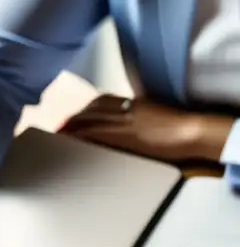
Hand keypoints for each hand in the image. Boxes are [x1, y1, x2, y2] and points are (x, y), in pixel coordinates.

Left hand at [61, 94, 233, 162]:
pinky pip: (97, 136)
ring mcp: (123, 123)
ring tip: (58, 136)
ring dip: (72, 129)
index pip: (100, 102)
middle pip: (90, 111)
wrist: (189, 132)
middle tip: (57, 127)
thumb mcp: (152, 112)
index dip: (83, 109)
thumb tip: (122, 120)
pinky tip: (71, 144)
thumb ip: (135, 113)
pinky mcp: (123, 137)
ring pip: (90, 122)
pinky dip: (83, 139)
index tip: (71, 116)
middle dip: (72, 119)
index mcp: (132, 102)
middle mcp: (124, 110)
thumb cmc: (175, 125)